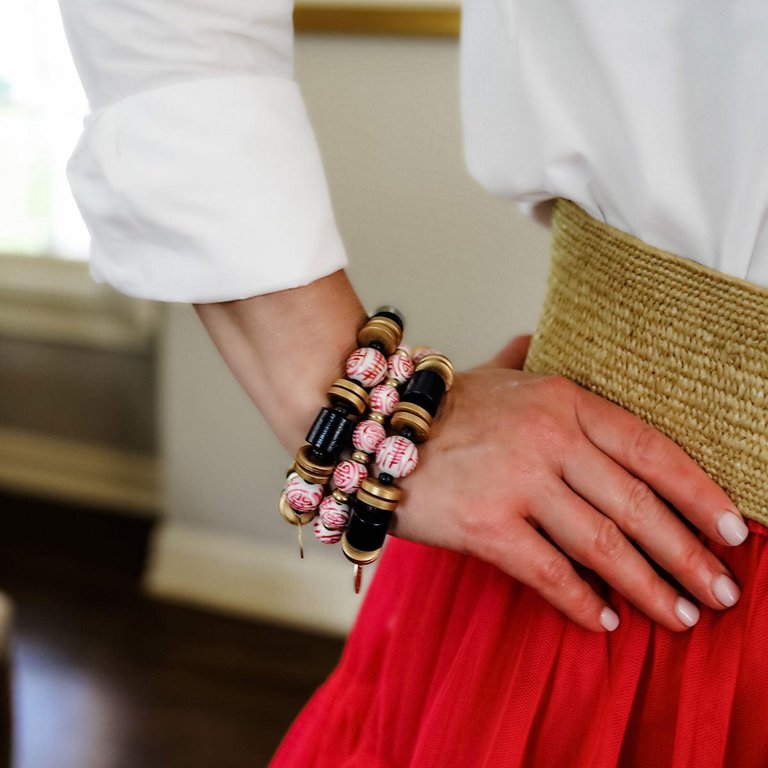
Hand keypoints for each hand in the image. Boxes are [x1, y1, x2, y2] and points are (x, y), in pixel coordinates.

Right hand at [392, 335, 747, 632]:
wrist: (370, 430)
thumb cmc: (438, 409)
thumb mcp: (495, 376)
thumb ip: (524, 358)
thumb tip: (536, 336)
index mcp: (563, 401)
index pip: (650, 448)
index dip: (699, 493)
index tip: (733, 531)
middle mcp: (549, 439)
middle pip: (637, 504)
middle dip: (688, 555)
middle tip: (721, 594)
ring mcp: (518, 482)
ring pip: (602, 544)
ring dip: (648, 587)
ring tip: (679, 616)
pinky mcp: (486, 526)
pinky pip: (548, 572)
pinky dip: (580, 602)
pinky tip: (601, 622)